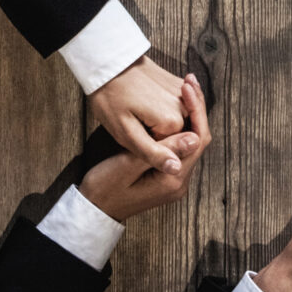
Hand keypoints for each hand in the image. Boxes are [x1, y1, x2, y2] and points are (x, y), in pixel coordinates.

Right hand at [81, 75, 210, 219]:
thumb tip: (193, 138)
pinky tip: (175, 107)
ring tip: (184, 88)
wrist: (93, 209)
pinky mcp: (167, 174)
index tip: (188, 88)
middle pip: (198, 140)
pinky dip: (180, 126)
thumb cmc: (104, 188)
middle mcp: (180, 182)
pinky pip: (181, 146)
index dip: (197, 111)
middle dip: (196, 109)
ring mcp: (174, 179)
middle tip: (189, 82)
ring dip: (190, 115)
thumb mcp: (126, 166)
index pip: (198, 141)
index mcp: (173, 181)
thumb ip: (159, 151)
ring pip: (191, 142)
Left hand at [88, 54, 195, 170]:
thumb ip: (153, 153)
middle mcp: (184, 107)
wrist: (108, 62)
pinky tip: (146, 106)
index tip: (134, 142)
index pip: (173, 151)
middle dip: (158, 138)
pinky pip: (178, 107)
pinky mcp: (177, 84)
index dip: (153, 153)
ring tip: (138, 115)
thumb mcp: (125, 132)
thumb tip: (176, 169)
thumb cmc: (111, 98)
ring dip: (162, 125)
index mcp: (173, 122)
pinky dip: (164, 112)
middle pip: (178, 136)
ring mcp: (182, 93)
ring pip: (179, 123)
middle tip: (134, 126)